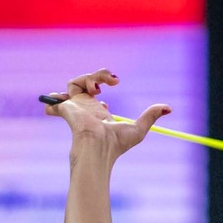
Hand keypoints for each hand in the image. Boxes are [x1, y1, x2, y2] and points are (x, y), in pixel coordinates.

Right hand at [43, 69, 169, 158]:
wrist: (98, 148)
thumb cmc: (116, 144)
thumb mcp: (138, 129)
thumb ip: (150, 117)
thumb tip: (169, 108)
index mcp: (98, 113)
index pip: (96, 94)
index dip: (104, 83)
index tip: (115, 88)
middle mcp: (85, 109)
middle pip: (87, 82)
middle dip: (99, 75)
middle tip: (113, 80)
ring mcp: (75, 108)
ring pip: (74, 83)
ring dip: (86, 78)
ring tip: (97, 87)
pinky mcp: (66, 109)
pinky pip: (54, 100)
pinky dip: (53, 100)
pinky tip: (59, 105)